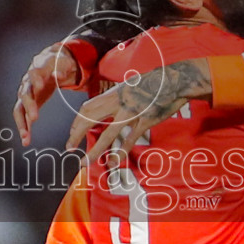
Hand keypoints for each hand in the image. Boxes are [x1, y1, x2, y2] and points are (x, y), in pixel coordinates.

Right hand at [14, 42, 84, 145]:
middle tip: (34, 117)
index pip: (34, 73)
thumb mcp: (63, 63)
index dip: (36, 79)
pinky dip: (25, 129)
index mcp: (37, 70)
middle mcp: (28, 83)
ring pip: (20, 109)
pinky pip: (24, 118)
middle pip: (25, 94)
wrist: (51, 64)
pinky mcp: (28, 105)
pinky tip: (26, 140)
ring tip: (25, 136)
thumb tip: (59, 75)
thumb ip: (61, 69)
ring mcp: (26, 95)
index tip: (39, 86)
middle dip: (29, 106)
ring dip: (22, 123)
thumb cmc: (57, 63)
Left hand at [66, 59, 211, 161]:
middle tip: (68, 148)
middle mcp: (119, 102)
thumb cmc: (154, 83)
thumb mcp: (130, 85)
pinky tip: (113, 162)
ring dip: (95, 150)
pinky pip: (129, 140)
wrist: (176, 80)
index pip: (88, 108)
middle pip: (90, 118)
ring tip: (85, 162)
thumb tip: (109, 106)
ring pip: (108, 134)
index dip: (77, 121)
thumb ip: (119, 96)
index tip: (71, 133)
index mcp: (114, 93)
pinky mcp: (145, 121)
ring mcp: (132, 112)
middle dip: (76, 134)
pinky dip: (120, 153)